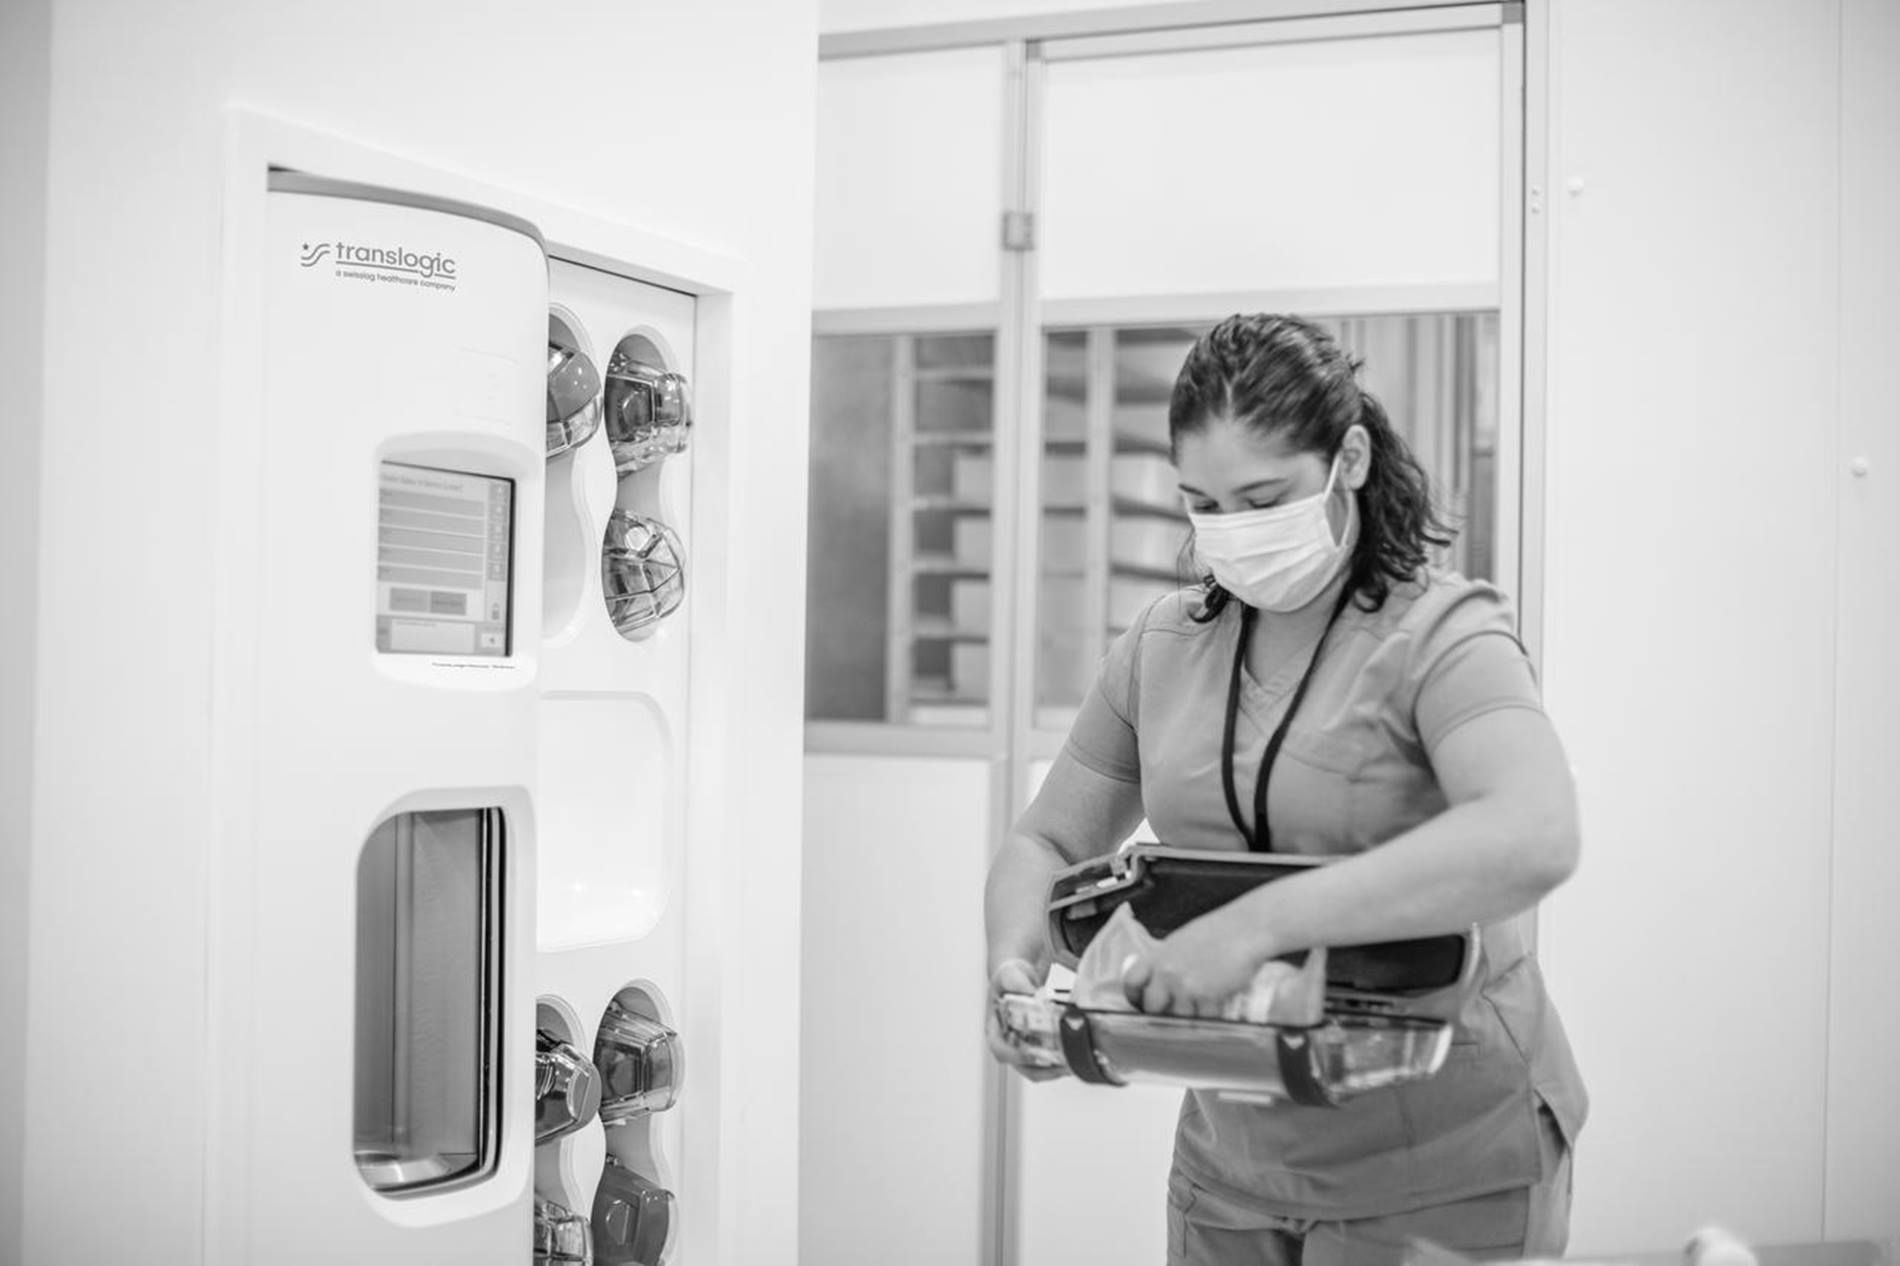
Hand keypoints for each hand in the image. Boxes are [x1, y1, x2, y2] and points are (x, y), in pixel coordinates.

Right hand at [985, 959, 1065, 1081]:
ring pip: (1039, 1070)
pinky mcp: (1038, 1048)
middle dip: (1046, 1070)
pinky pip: (1049, 1062)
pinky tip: (1077, 1056)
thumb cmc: (1008, 979)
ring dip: (1057, 1070)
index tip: (1034, 1053)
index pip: (1001, 1051)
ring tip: (1076, 1063)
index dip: (1017, 1056)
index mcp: (995, 1031)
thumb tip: (1033, 993)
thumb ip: (1017, 982)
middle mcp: (1008, 1044)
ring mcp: (1024, 1049)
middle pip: (1024, 1067)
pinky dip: (1062, 1062)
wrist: (1017, 979)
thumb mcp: (1009, 975)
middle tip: (1066, 1064)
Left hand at [1121, 908, 1272, 1017]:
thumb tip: (1159, 979)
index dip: (1134, 997)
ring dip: (1189, 1019)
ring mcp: (1186, 987)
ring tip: (1200, 1010)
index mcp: (1158, 956)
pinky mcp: (1208, 998)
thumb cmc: (1219, 931)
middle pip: (1152, 1008)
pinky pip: (1203, 1020)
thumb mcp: (1182, 941)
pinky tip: (1216, 1010)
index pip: (1131, 982)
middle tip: (1174, 1014)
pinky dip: (1210, 1019)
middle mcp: (1168, 972)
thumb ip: (1167, 961)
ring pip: (1178, 1019)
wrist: (1247, 929)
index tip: (1141, 1004)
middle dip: (1161, 1014)